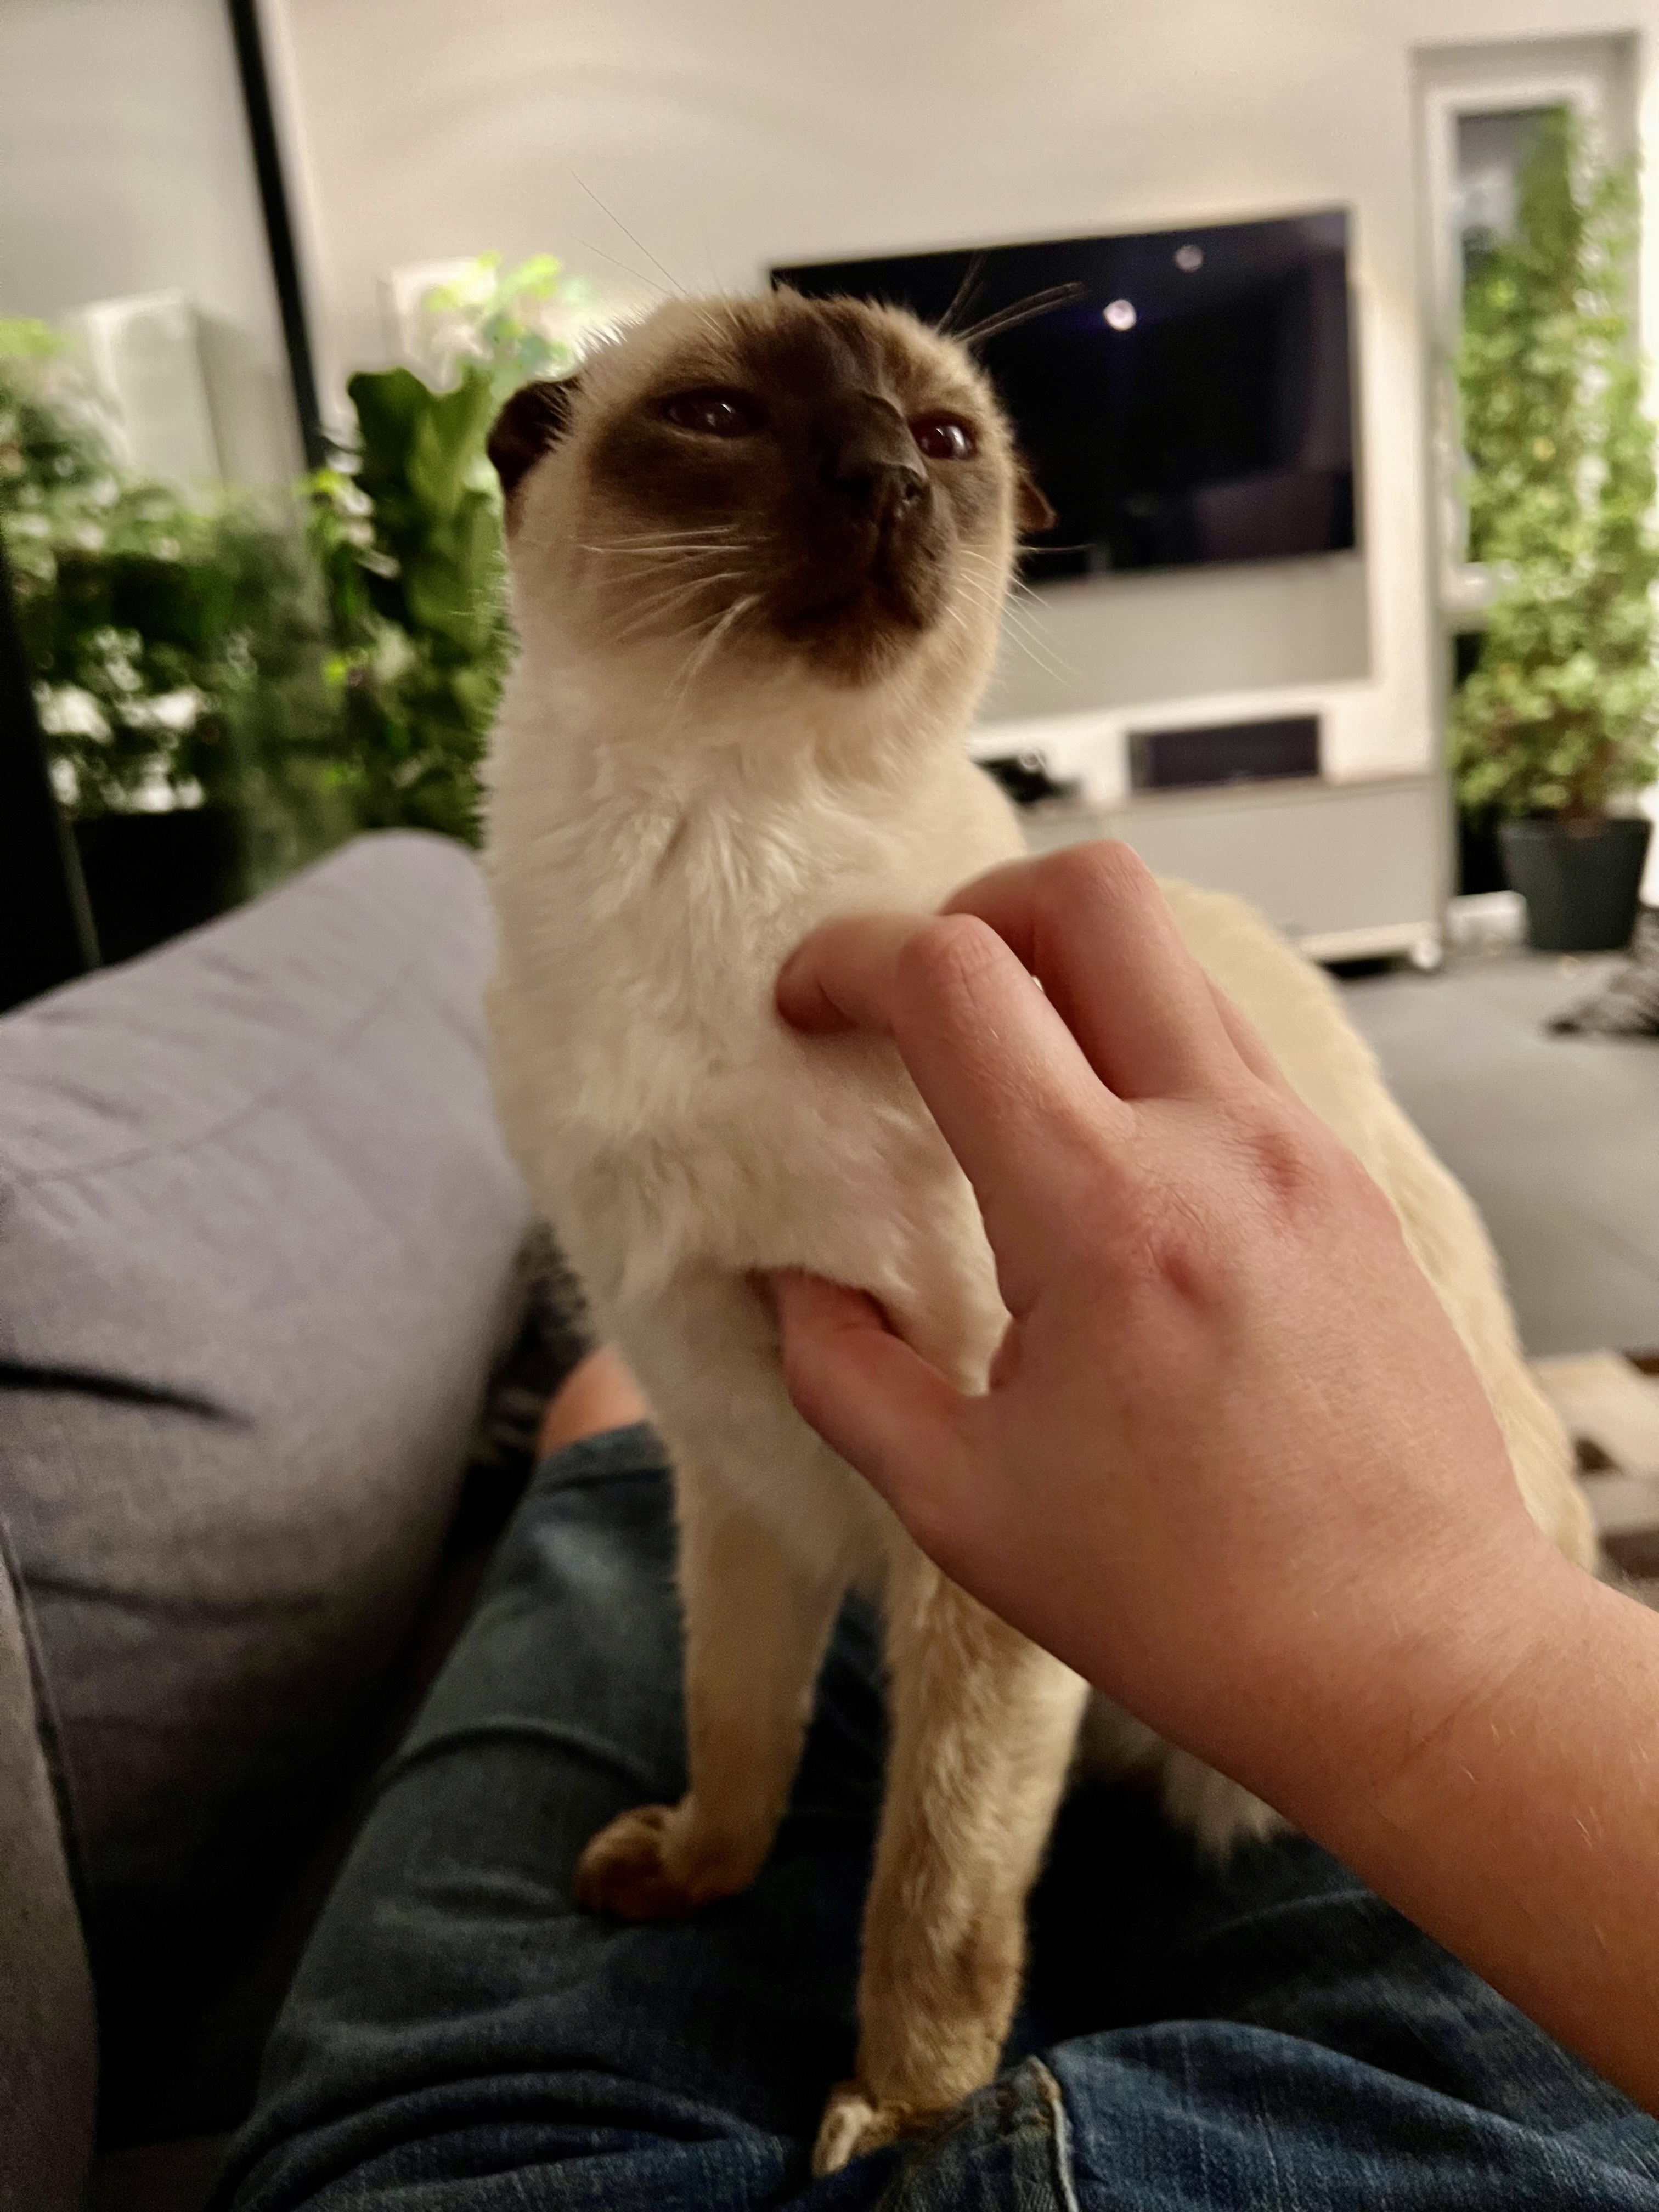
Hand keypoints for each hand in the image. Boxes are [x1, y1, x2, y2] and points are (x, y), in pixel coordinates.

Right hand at [772, 842, 1560, 1824]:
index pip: (954, 977)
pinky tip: (1107, 1159)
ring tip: (1008, 1084)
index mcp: (1101, 1213)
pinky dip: (1147, 1051)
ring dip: (1068, 979)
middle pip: (1093, 890)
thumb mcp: (961, 1504)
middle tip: (919, 1001)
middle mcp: (1219, 1144)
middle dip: (974, 906)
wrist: (1409, 1657)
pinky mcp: (1350, 1185)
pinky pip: (1233, 1049)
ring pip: (1175, 960)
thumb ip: (842, 1371)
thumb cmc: (1189, 1602)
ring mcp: (1304, 1151)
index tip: (805, 1008)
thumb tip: (792, 1283)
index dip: (848, 958)